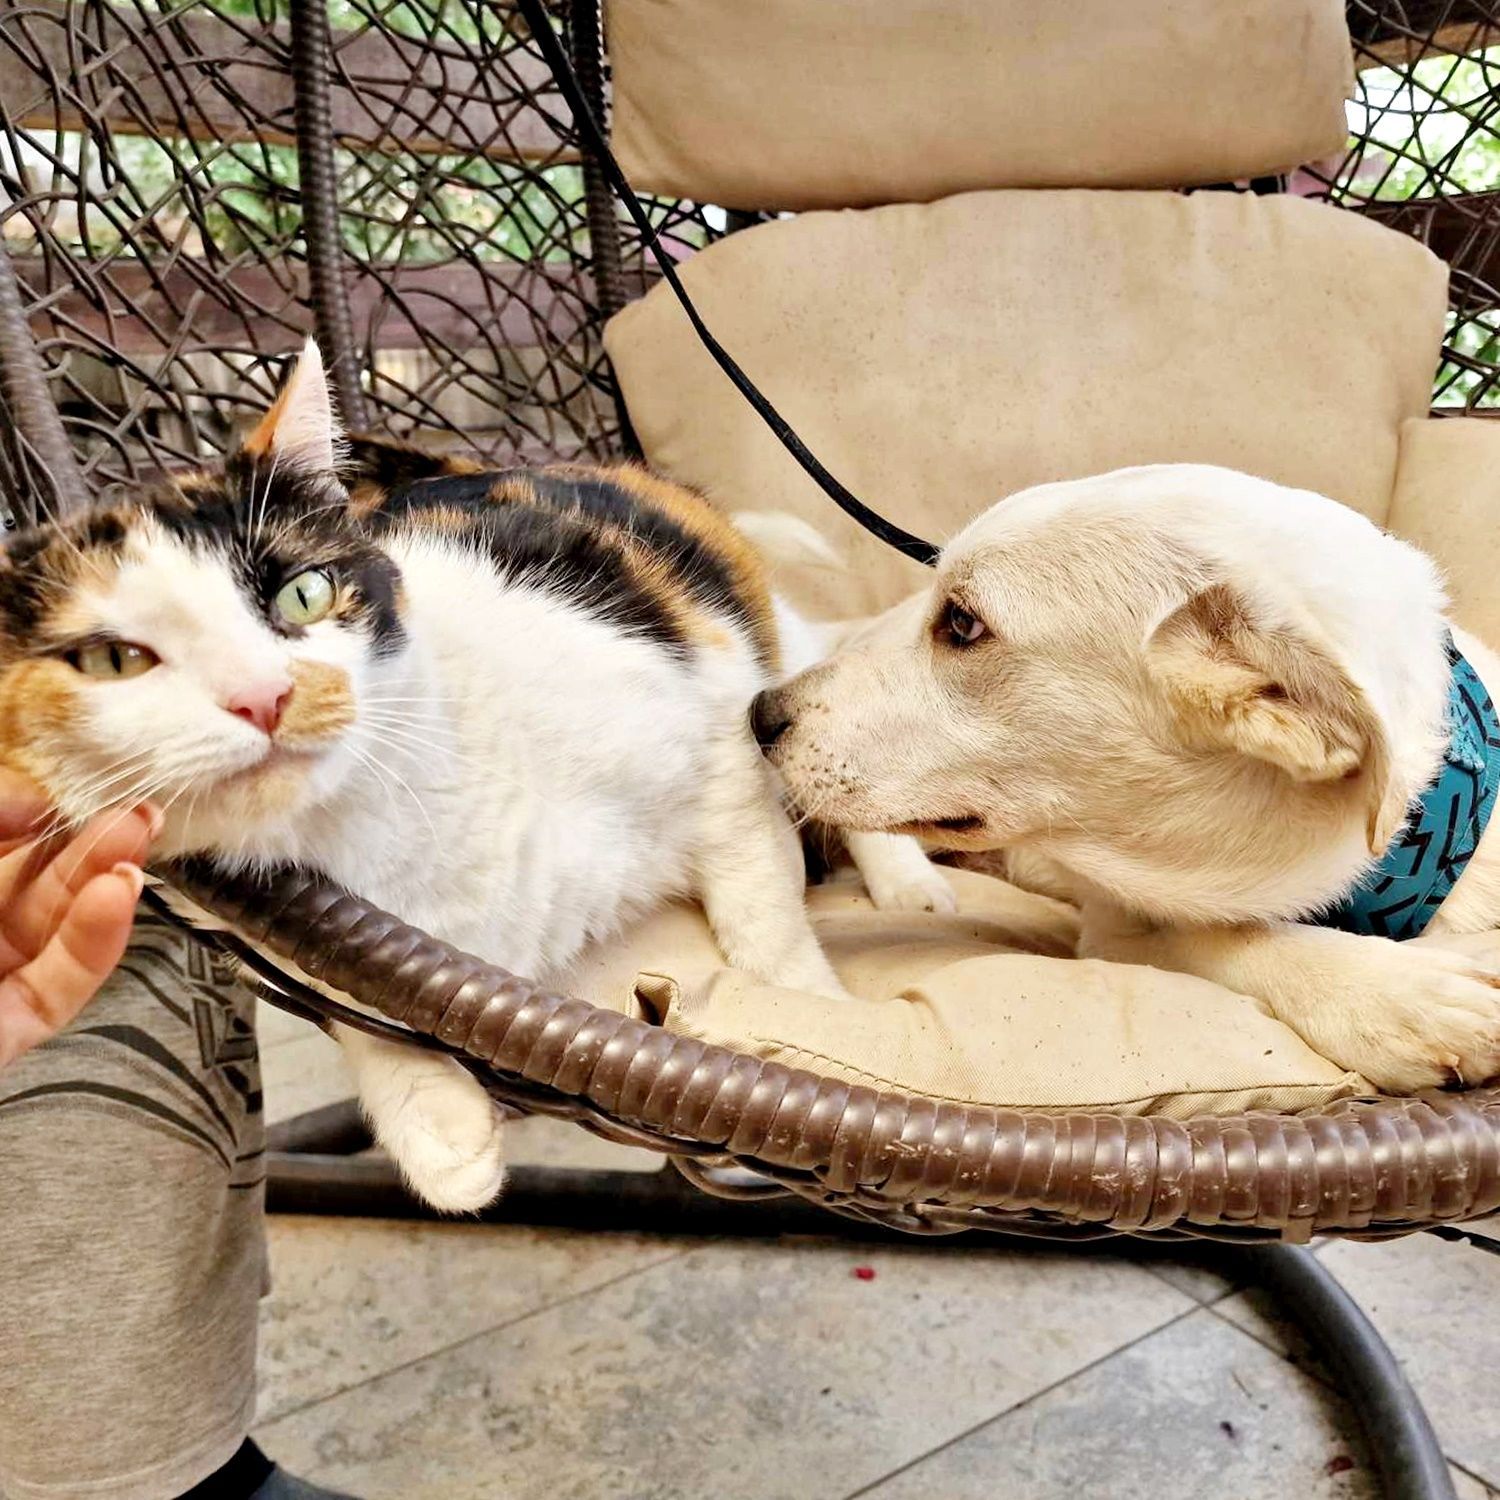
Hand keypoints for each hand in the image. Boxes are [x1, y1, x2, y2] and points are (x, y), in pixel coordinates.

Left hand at [0, 771, 157, 1069]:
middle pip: (41, 879)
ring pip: (60, 926)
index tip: (81, 785)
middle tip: (147, 809)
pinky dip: (96, 940)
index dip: (42, 810)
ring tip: (145, 836)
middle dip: (93, 841)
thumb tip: (36, 799)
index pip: (8, 837)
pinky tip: (121, 893)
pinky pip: (59, 987)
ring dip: (107, 879)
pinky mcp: (12, 1032)